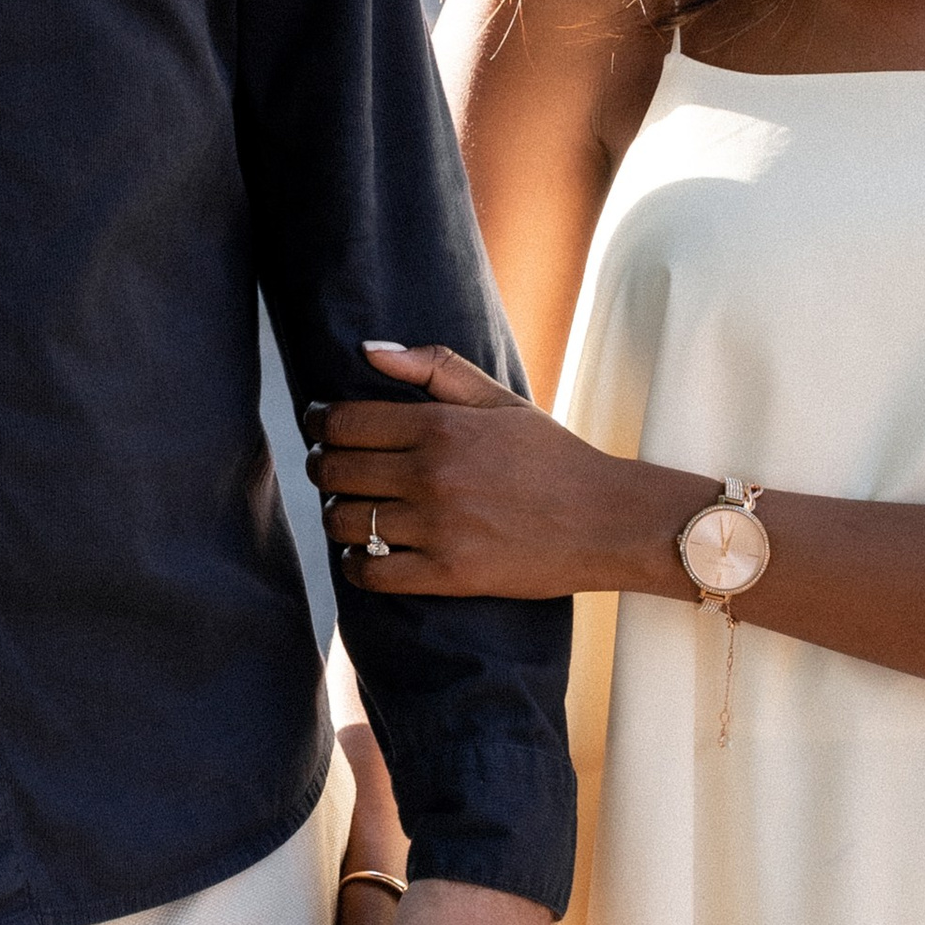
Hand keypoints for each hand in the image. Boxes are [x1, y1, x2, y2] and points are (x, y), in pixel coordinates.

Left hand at [312, 343, 662, 602]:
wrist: (605, 520)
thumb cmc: (551, 455)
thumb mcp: (498, 399)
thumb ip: (433, 367)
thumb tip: (368, 350)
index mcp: (441, 426)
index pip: (344, 421)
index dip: (319, 423)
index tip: (318, 426)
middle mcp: (432, 474)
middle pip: (335, 470)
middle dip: (321, 466)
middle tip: (328, 467)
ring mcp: (438, 527)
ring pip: (345, 522)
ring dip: (337, 515)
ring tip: (349, 509)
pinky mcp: (448, 574)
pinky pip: (371, 573)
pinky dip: (355, 564)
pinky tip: (364, 554)